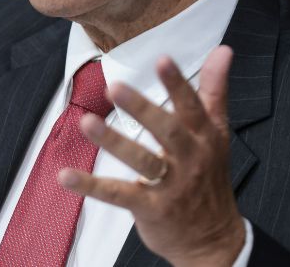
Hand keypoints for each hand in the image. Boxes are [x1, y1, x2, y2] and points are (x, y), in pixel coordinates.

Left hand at [59, 46, 244, 266]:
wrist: (214, 239)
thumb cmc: (209, 177)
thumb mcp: (217, 133)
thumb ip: (215, 91)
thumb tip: (223, 49)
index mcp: (205, 137)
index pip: (192, 106)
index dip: (178, 84)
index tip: (162, 60)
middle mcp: (190, 159)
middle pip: (167, 131)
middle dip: (142, 109)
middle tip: (114, 87)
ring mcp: (171, 185)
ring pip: (143, 161)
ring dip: (114, 142)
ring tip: (87, 123)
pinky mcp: (151, 209)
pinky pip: (119, 195)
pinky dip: (91, 186)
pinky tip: (66, 176)